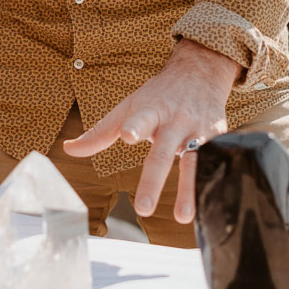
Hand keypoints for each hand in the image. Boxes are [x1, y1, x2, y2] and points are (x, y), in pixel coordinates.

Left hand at [62, 39, 237, 223]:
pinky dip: (214, 182)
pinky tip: (212, 203)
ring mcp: (200, 130)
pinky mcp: (219, 137)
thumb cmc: (159, 94)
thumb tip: (69, 149)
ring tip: (182, 217)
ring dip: (189, 190)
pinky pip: (216, 163)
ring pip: (195, 162)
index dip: (136, 126)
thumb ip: (101, 133)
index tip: (130, 136)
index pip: (142, 119)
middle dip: (154, 180)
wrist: (202, 71)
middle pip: (164, 153)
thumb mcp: (130, 107)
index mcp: (152, 111)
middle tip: (144, 208)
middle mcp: (176, 121)